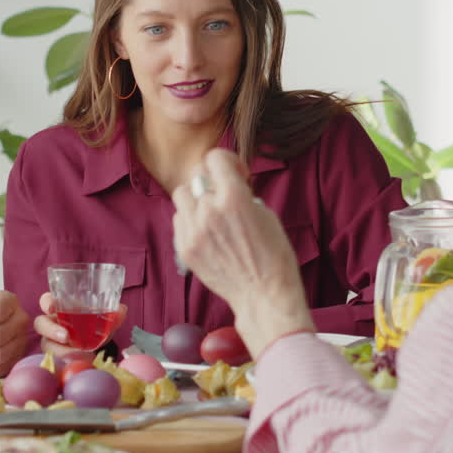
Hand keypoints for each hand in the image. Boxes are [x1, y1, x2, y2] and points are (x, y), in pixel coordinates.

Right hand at [34, 292, 127, 357]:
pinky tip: (81, 363)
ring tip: (78, 355)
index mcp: (60, 308)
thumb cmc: (92, 325)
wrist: (94, 345)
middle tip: (65, 337)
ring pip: (48, 345)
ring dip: (61, 351)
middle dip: (50, 330)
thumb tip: (122, 309)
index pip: (46, 301)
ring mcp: (51, 341)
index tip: (52, 307)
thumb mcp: (102, 319)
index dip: (47, 302)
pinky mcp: (56, 357)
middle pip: (41, 324)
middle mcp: (52, 323)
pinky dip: (69, 361)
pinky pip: (57, 360)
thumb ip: (112, 314)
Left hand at [172, 149, 314, 356]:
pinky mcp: (185, 249)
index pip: (215, 157)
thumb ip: (241, 193)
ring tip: (212, 212)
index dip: (227, 161)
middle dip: (211, 179)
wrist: (264, 294)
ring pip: (181, 195)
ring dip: (196, 198)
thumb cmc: (274, 255)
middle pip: (196, 175)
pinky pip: (179, 221)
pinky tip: (207, 231)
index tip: (235, 174)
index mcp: (234, 197)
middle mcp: (209, 211)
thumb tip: (227, 183)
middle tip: (223, 193)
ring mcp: (193, 231)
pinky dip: (190, 220)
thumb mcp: (266, 213)